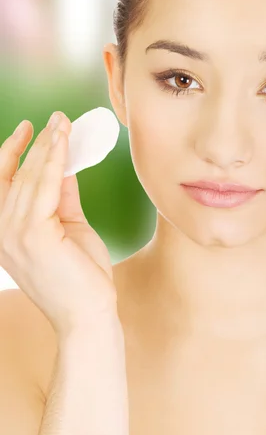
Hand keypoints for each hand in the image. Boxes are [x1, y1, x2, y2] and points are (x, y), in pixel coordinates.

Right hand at [0, 112, 118, 337]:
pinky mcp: (34, 235)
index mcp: (5, 232)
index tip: (28, 128)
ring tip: (62, 123)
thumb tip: (64, 165)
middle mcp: (2, 232)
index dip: (12, 151)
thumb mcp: (68, 227)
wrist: (88, 315)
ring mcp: (14, 234)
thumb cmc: (80, 276)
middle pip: (16, 175)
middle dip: (37, 143)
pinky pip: (46, 186)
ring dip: (48, 145)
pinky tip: (64, 141)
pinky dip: (55, 160)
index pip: (3, 182)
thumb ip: (62, 197)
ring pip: (30, 177)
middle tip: (56, 119)